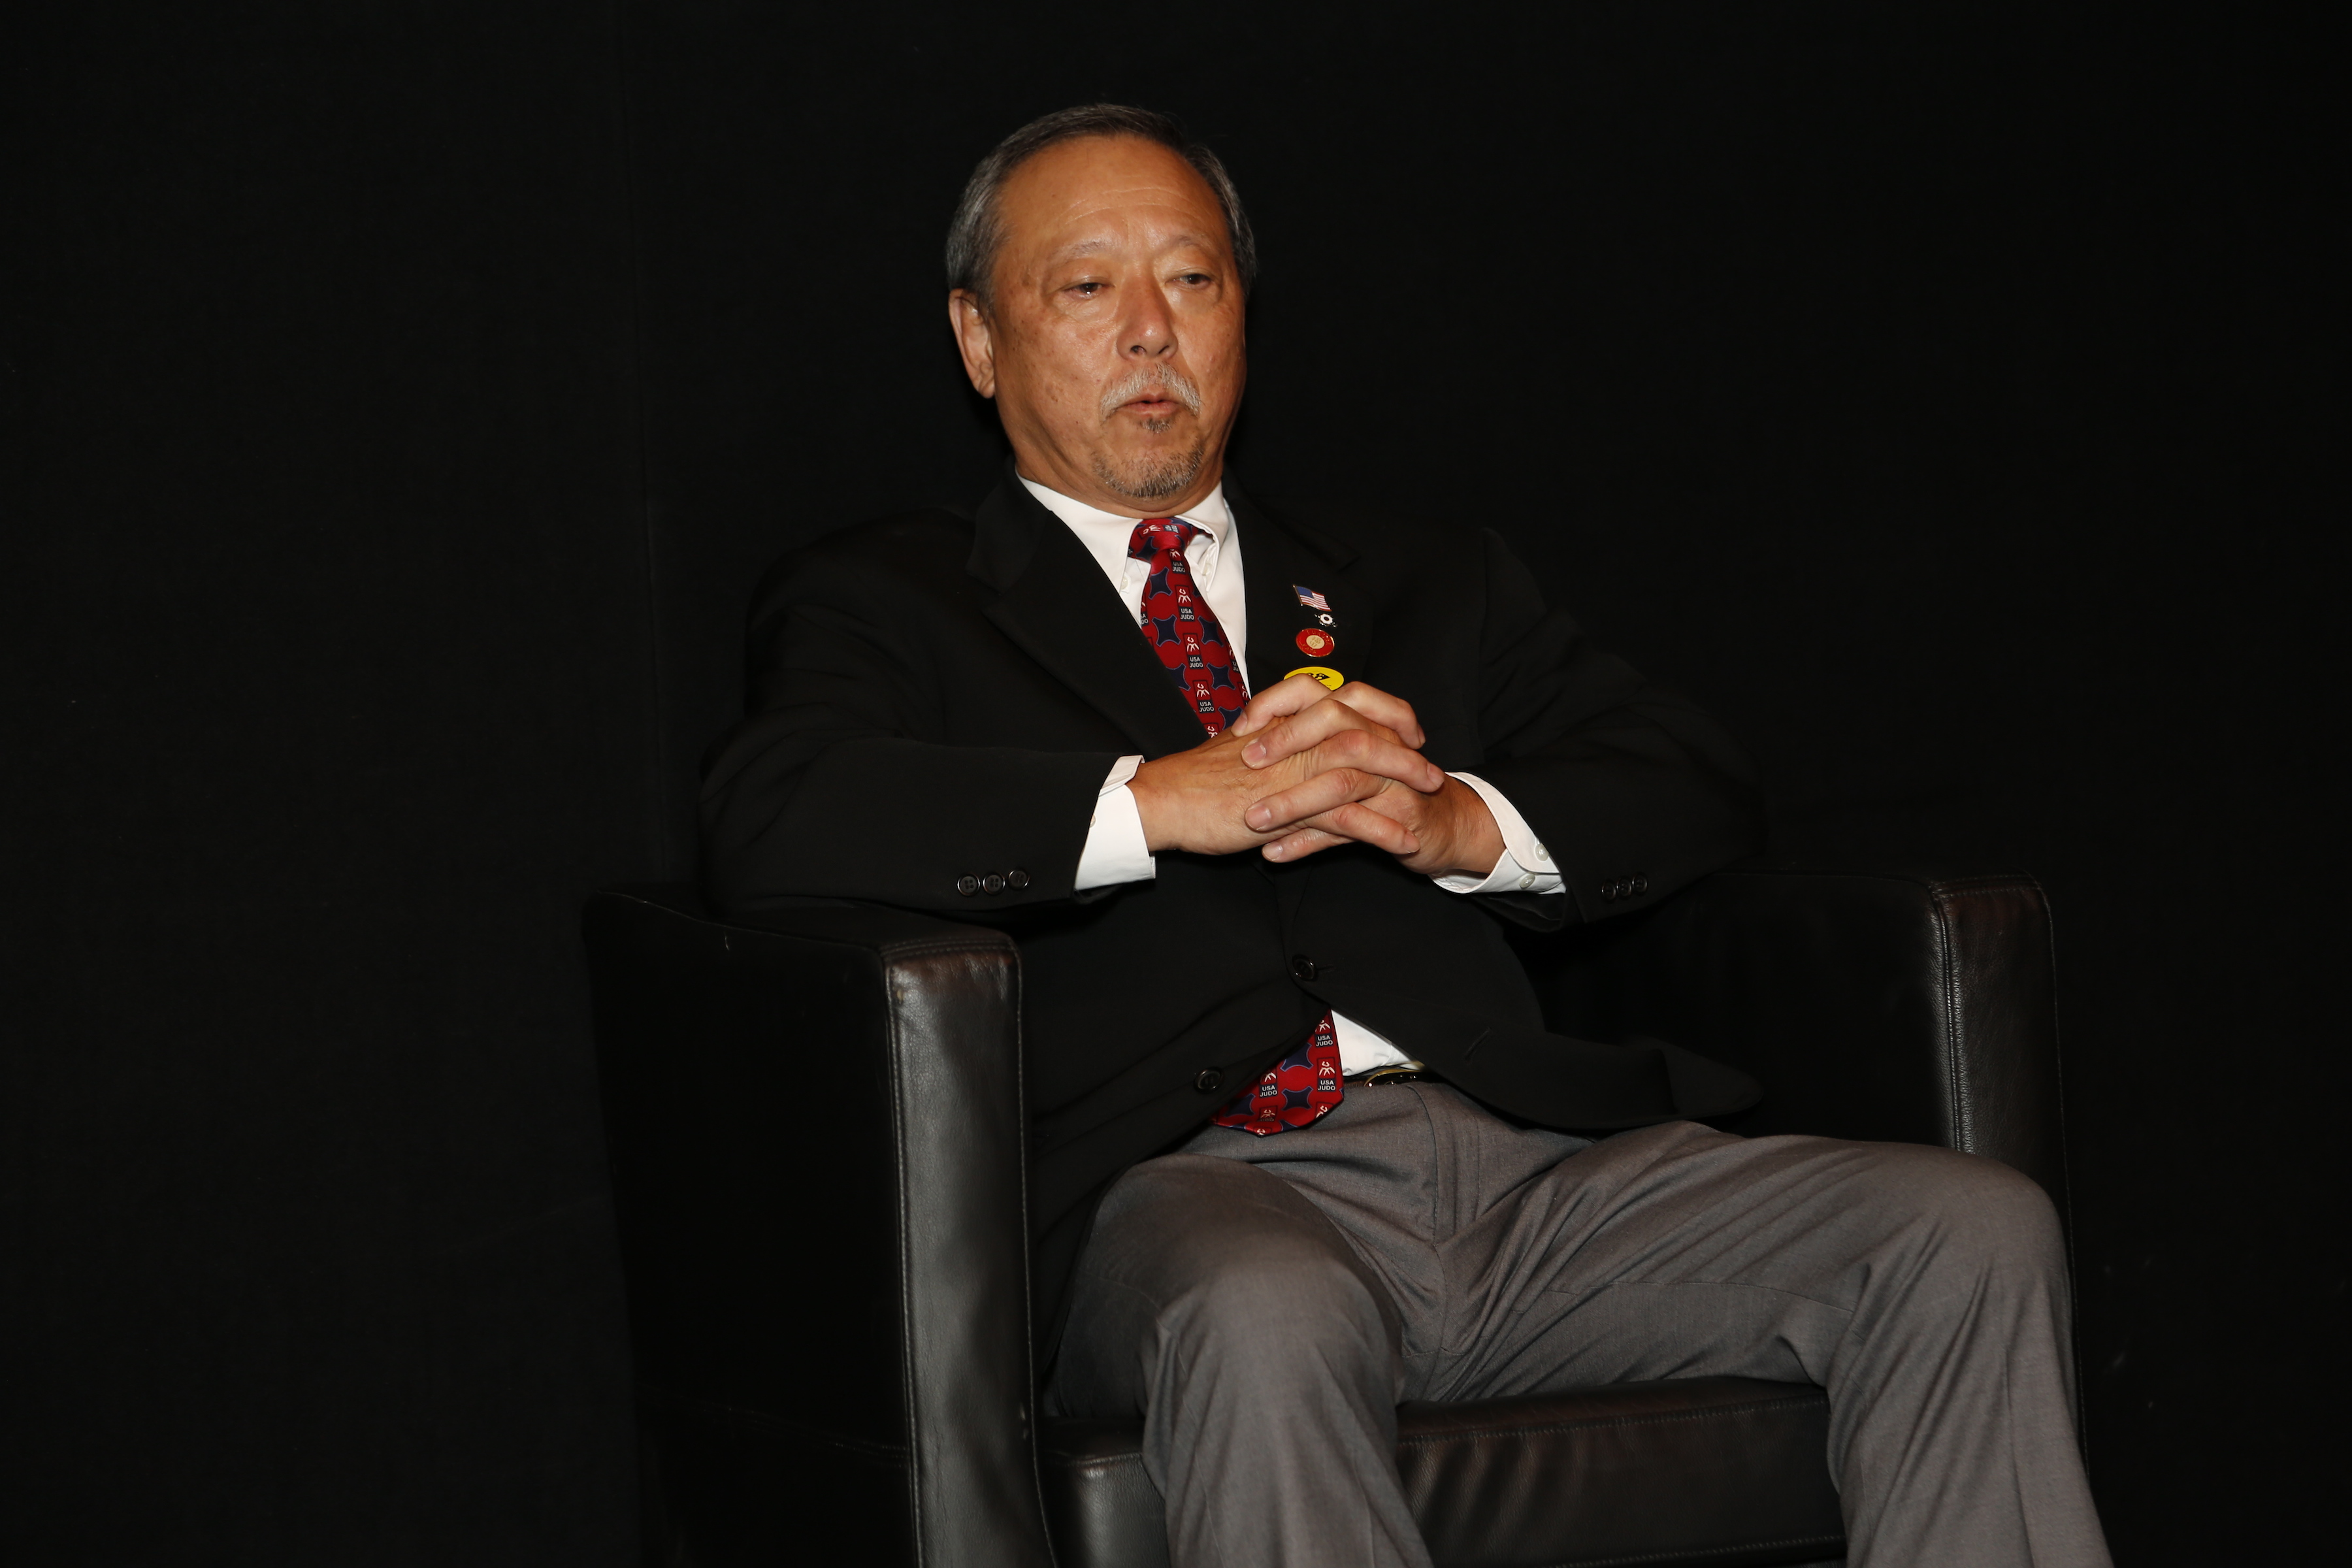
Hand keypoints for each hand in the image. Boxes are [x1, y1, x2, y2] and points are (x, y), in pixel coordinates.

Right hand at [1128, 680, 1444, 859]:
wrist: (1163, 801)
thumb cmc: (1194, 780)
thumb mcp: (1241, 749)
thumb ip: (1273, 742)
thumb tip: (1290, 742)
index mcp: (1284, 719)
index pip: (1347, 700)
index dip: (1385, 712)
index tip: (1408, 730)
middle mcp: (1294, 737)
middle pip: (1365, 728)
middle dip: (1405, 747)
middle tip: (1431, 767)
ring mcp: (1293, 769)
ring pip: (1363, 767)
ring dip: (1403, 784)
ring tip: (1430, 801)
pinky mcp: (1288, 806)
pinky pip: (1347, 816)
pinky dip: (1381, 830)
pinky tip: (1403, 842)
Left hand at [1228, 676, 1504, 877]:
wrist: (1444, 826)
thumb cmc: (1385, 790)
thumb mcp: (1344, 760)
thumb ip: (1306, 748)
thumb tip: (1245, 742)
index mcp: (1361, 719)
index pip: (1319, 691)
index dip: (1280, 701)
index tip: (1243, 724)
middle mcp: (1379, 741)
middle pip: (1335, 724)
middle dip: (1287, 741)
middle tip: (1247, 759)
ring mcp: (1391, 779)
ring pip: (1341, 782)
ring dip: (1293, 802)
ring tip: (1254, 819)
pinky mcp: (1399, 818)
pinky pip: (1351, 830)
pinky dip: (1309, 844)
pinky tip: (1276, 853)